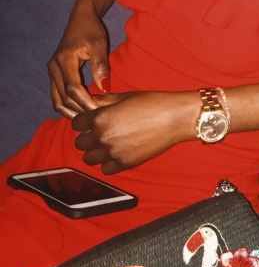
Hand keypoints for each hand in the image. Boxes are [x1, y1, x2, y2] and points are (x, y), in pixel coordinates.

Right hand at [47, 8, 110, 117]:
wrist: (81, 19)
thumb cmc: (91, 30)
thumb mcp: (99, 44)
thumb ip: (101, 66)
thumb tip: (105, 88)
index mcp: (64, 60)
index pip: (72, 88)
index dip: (85, 102)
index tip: (99, 111)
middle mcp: (53, 68)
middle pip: (62, 98)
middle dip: (79, 110)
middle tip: (97, 118)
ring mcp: (52, 72)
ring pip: (57, 101)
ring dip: (72, 111)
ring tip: (89, 119)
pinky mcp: (55, 75)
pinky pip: (57, 96)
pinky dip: (68, 106)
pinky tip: (82, 111)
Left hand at [71, 91, 195, 174]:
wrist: (175, 118)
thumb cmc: (152, 103)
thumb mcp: (125, 96)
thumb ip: (104, 102)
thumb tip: (90, 103)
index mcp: (100, 117)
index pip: (76, 123)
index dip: (83, 121)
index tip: (91, 120)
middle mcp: (103, 137)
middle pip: (80, 143)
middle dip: (88, 136)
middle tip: (100, 132)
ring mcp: (113, 152)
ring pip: (89, 158)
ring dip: (95, 151)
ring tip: (108, 143)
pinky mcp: (125, 163)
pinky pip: (105, 169)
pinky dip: (108, 162)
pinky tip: (118, 152)